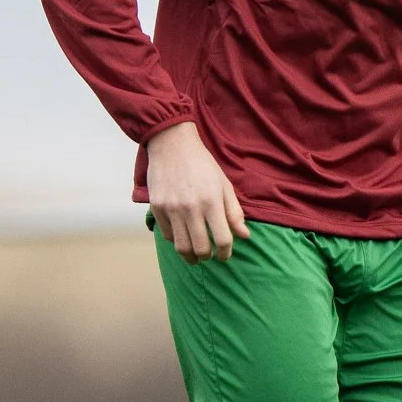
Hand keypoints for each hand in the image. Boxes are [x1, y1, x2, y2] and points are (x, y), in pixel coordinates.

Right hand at [146, 122, 249, 262]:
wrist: (172, 144)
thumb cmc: (202, 164)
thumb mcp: (224, 184)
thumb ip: (234, 212)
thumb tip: (245, 236)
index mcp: (211, 201)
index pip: (222, 239)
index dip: (226, 253)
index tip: (225, 255)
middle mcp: (191, 208)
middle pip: (201, 248)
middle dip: (208, 257)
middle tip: (210, 255)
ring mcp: (171, 209)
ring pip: (181, 247)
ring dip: (191, 256)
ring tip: (196, 255)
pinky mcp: (157, 208)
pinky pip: (168, 235)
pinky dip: (177, 241)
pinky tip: (183, 237)